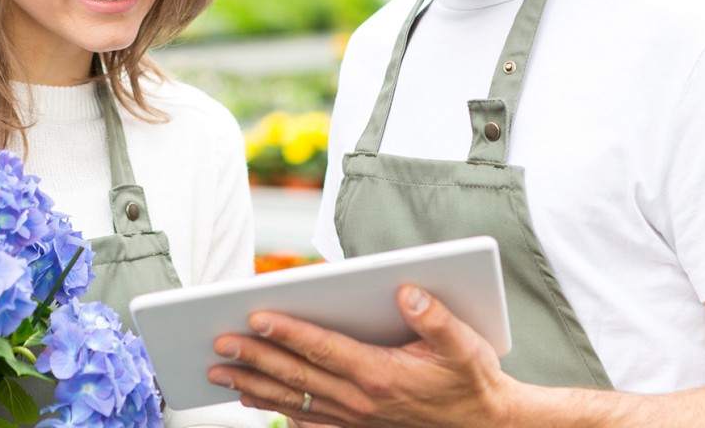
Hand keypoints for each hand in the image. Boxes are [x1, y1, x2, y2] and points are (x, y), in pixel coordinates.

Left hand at [208, 286, 519, 427]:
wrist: (486, 425)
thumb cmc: (472, 380)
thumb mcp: (465, 346)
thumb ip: (435, 318)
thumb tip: (408, 291)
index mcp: (381, 374)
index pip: (323, 348)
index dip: (288, 332)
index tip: (256, 316)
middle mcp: (361, 399)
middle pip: (297, 375)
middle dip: (254, 358)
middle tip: (219, 341)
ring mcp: (355, 417)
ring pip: (294, 399)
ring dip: (253, 386)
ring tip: (218, 373)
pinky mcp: (355, 427)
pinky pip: (307, 420)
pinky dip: (276, 409)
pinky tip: (251, 400)